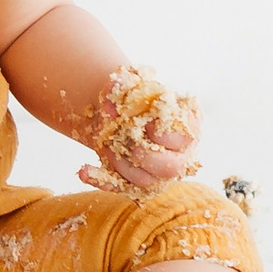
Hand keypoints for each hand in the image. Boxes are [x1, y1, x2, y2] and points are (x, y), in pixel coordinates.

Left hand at [75, 67, 202, 195]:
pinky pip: (121, 188)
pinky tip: (84, 170)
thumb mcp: (131, 85)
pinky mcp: (138, 185)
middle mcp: (181, 154)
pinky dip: (100, 180)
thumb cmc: (136, 99)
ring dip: (121, 163)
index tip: (143, 121)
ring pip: (145, 181)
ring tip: (106, 144)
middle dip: (142, 152)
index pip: (184, 137)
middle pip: (170, 168)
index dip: (161, 131)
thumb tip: (115, 84)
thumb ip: (124, 83)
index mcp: (188, 126)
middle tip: (123, 136)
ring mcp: (160, 174)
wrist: (119, 114)